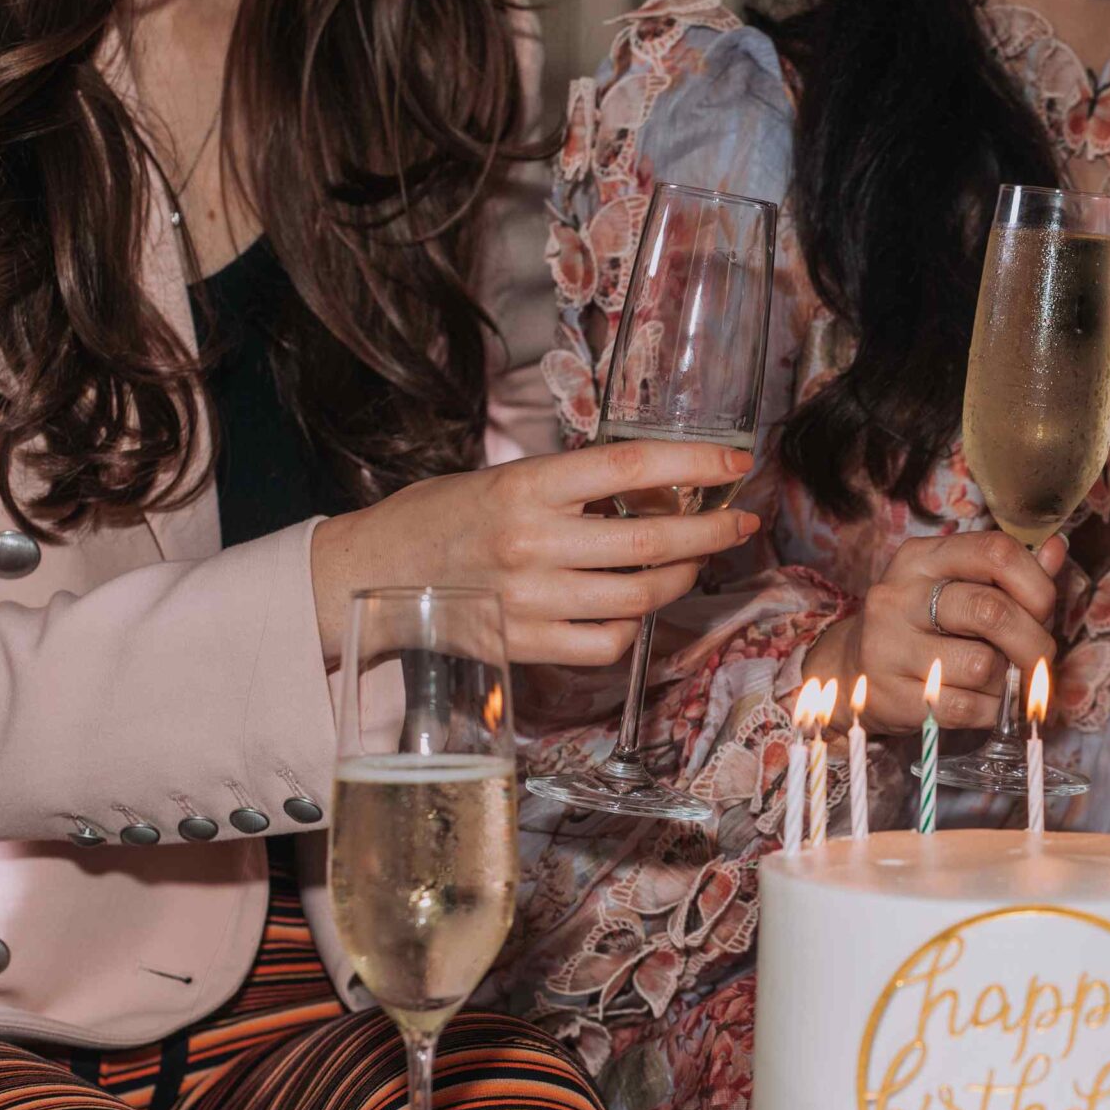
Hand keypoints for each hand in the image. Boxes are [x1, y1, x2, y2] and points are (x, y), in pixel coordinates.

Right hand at [310, 439, 759, 668]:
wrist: (369, 574)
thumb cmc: (439, 518)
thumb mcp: (502, 479)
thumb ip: (570, 485)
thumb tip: (656, 486)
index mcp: (524, 488)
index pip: (628, 467)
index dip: (693, 464)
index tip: (733, 463)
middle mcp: (531, 543)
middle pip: (650, 541)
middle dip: (711, 531)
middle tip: (739, 522)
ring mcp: (530, 600)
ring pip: (639, 597)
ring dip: (681, 578)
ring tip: (691, 562)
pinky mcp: (525, 646)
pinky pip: (607, 644)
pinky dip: (634, 627)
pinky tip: (633, 609)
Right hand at [806, 532, 1063, 730]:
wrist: (849, 673)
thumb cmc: (920, 626)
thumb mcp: (957, 587)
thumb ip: (1009, 572)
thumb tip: (1056, 551)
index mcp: (922, 558)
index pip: (996, 551)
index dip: (1036, 584)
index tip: (1044, 610)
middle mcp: (899, 595)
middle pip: (993, 612)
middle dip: (1034, 643)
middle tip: (1041, 659)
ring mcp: (889, 647)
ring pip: (982, 666)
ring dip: (1008, 682)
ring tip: (1000, 681)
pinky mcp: (890, 696)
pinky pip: (967, 708)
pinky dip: (991, 712)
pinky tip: (984, 704)